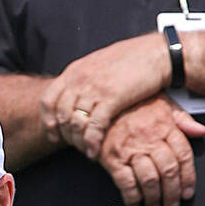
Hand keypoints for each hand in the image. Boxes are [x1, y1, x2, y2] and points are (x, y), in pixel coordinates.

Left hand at [40, 34, 172, 158]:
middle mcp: (80, 79)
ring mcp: (94, 88)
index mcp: (74, 71)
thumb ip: (83, 80)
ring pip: (75, 123)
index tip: (53, 135)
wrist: (157, 53)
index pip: (48, 100)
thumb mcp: (98, 65)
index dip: (48, 121)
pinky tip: (95, 152)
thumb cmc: (131, 59)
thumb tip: (74, 96)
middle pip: (61, 115)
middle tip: (74, 147)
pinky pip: (94, 127)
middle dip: (65, 135)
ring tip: (85, 151)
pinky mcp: (111, 98)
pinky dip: (92, 142)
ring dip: (79, 142)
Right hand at [98, 95, 204, 205]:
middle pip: (168, 171)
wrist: (100, 106)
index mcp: (164, 126)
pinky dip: (132, 197)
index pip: (183, 155)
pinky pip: (126, 183)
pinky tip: (135, 203)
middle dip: (173, 193)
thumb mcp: (162, 103)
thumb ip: (182, 119)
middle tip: (172, 205)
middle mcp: (149, 139)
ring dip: (154, 198)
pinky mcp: (113, 159)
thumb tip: (200, 131)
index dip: (188, 177)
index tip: (188, 192)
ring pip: (150, 180)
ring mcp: (131, 150)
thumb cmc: (131, 105)